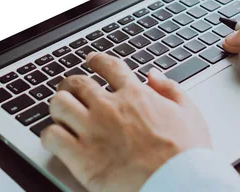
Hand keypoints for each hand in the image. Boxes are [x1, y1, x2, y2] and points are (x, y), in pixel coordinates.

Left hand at [41, 52, 210, 191]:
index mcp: (134, 95)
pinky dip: (49, 136)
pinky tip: (55, 139)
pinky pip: (51, 136)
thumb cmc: (187, 154)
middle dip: (70, 85)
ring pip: (58, 104)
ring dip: (58, 107)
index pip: (108, 66)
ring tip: (60, 114)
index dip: (96, 60)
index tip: (92, 60)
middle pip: (76, 83)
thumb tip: (155, 76)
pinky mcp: (81, 157)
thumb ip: (170, 89)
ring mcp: (92, 130)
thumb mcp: (189, 112)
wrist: (179, 182)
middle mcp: (109, 107)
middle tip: (69, 90)